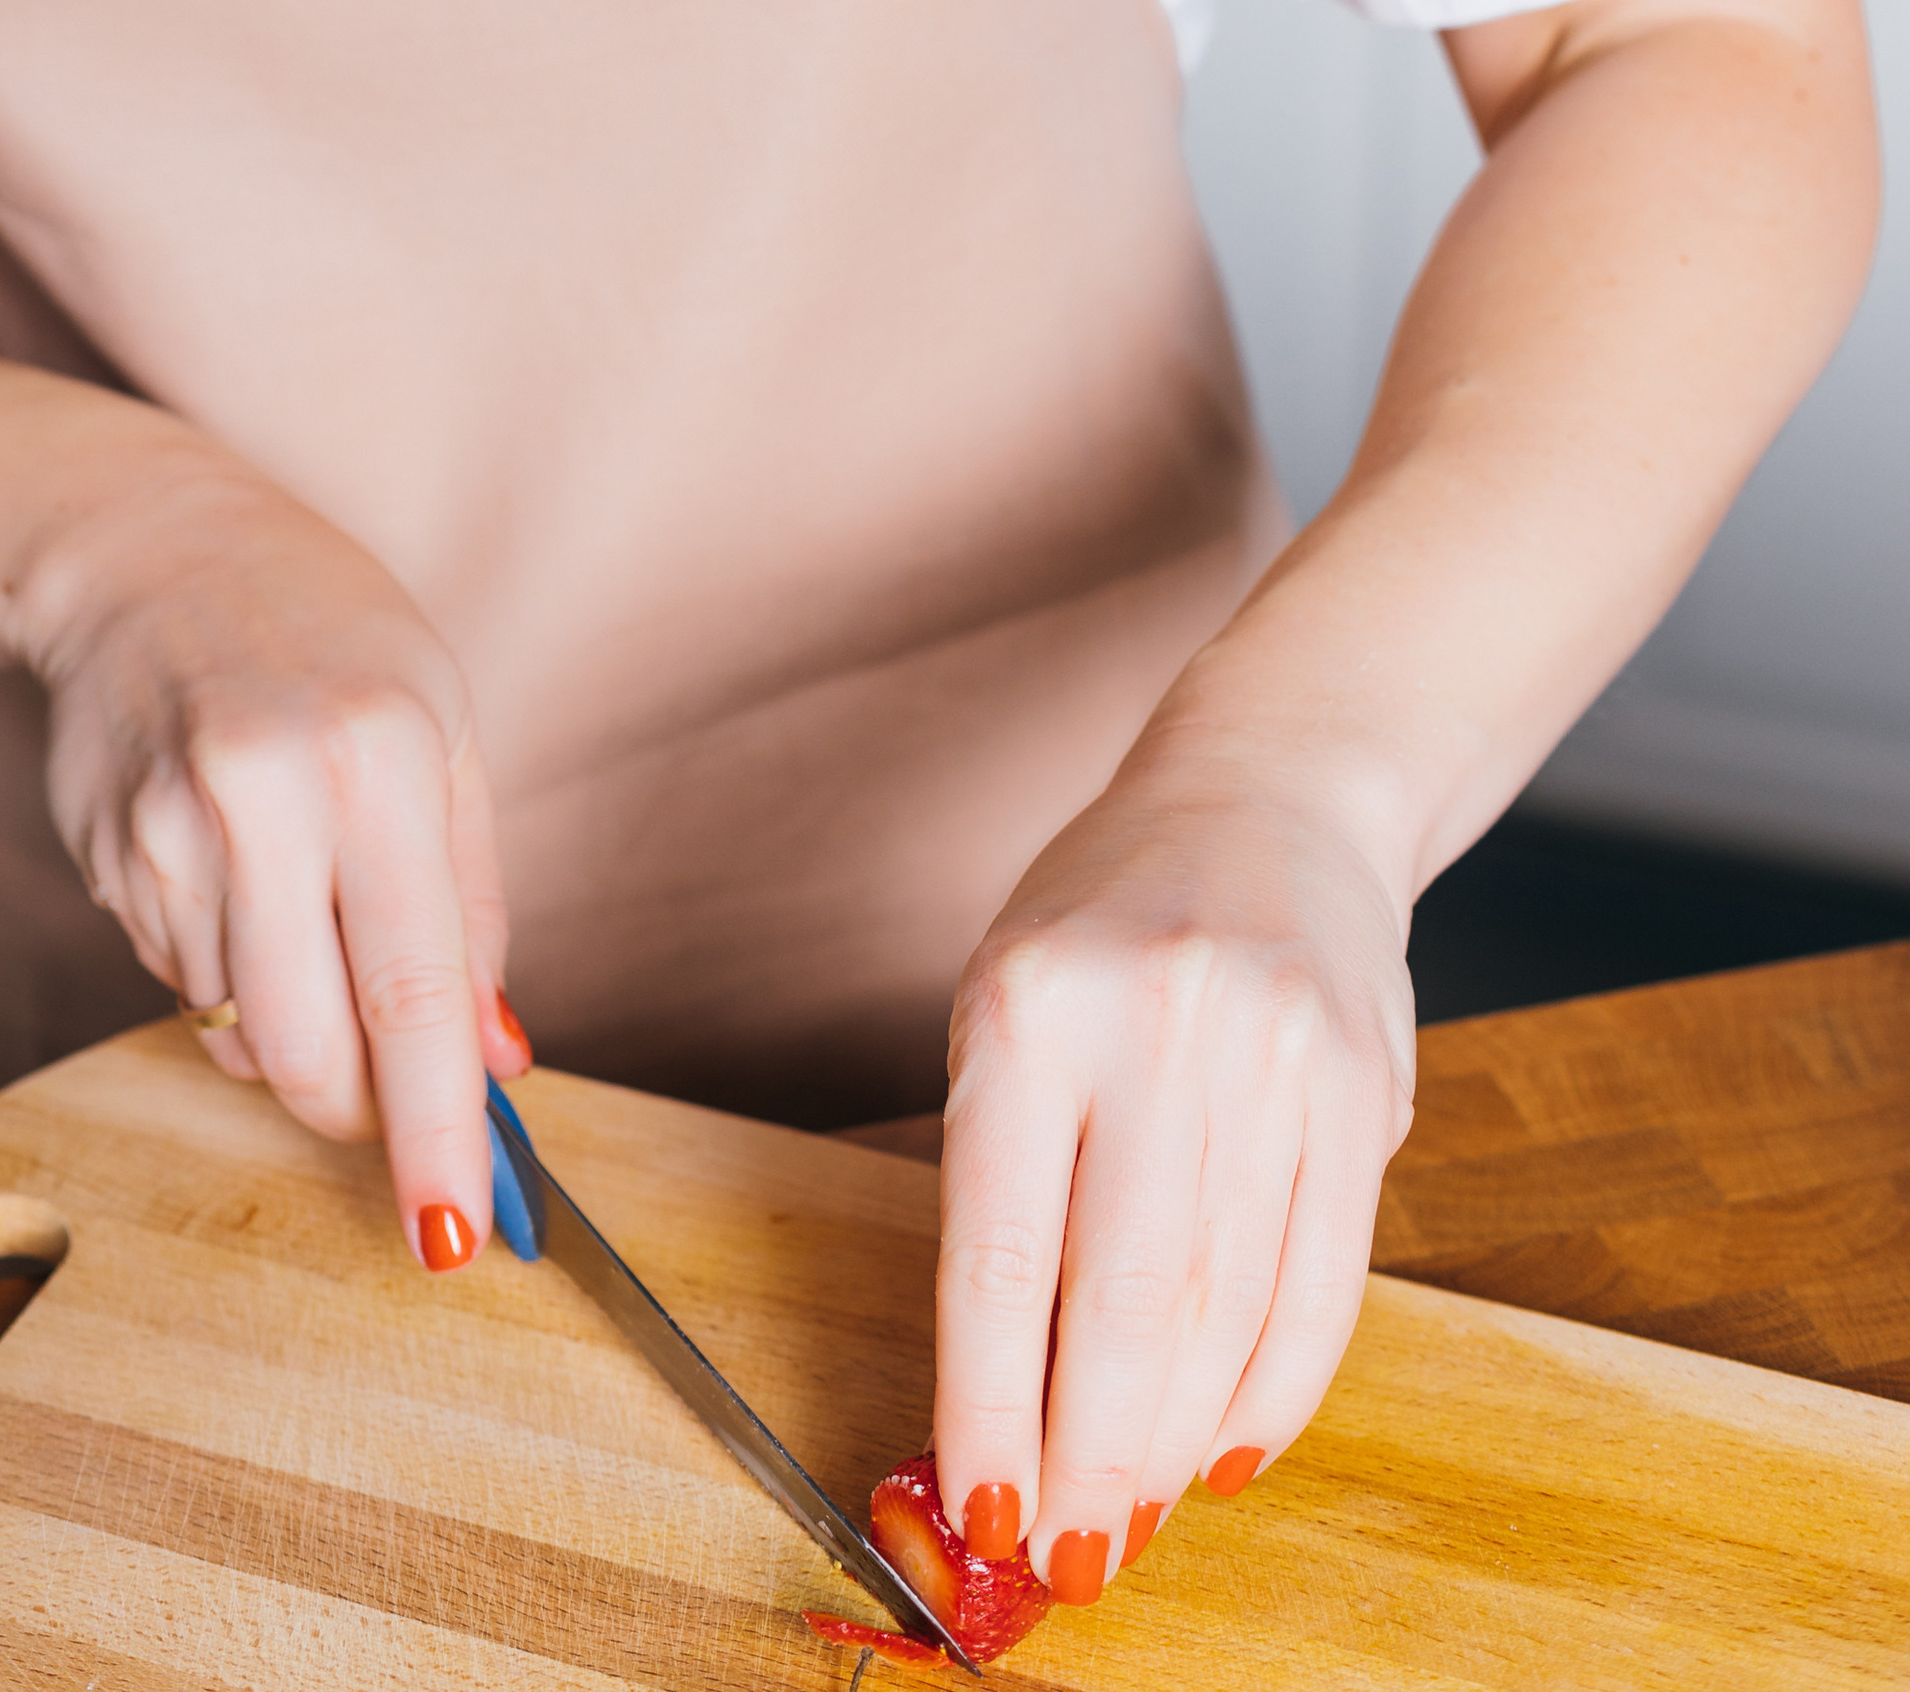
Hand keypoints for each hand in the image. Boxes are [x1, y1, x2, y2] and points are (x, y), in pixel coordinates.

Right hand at [14, 445, 524, 1269]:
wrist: (150, 549)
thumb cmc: (327, 629)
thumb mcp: (444, 726)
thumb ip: (475, 902)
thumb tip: (494, 1063)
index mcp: (378, 754)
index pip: (413, 987)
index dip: (434, 1129)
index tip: (455, 1234)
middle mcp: (266, 794)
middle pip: (304, 1050)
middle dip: (355, 1104)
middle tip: (386, 1087)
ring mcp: (168, 830)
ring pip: (238, 1032)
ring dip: (289, 1026)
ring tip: (303, 902)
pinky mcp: (106, 857)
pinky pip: (181, 984)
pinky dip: (228, 973)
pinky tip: (238, 874)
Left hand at [929, 755, 1415, 1603]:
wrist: (1269, 795)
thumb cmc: (1105, 919)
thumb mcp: (1009, 1003)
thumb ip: (1002, 1184)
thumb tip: (1001, 1399)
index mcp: (1030, 1005)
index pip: (998, 1252)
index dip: (991, 1403)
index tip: (986, 1508)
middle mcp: (1155, 1024)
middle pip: (1124, 1303)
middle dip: (1094, 1458)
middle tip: (1072, 1555)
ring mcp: (1274, 1052)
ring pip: (1226, 1308)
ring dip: (1178, 1442)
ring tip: (1138, 1515)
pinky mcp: (1365, 1085)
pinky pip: (1324, 1281)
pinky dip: (1275, 1389)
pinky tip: (1231, 1447)